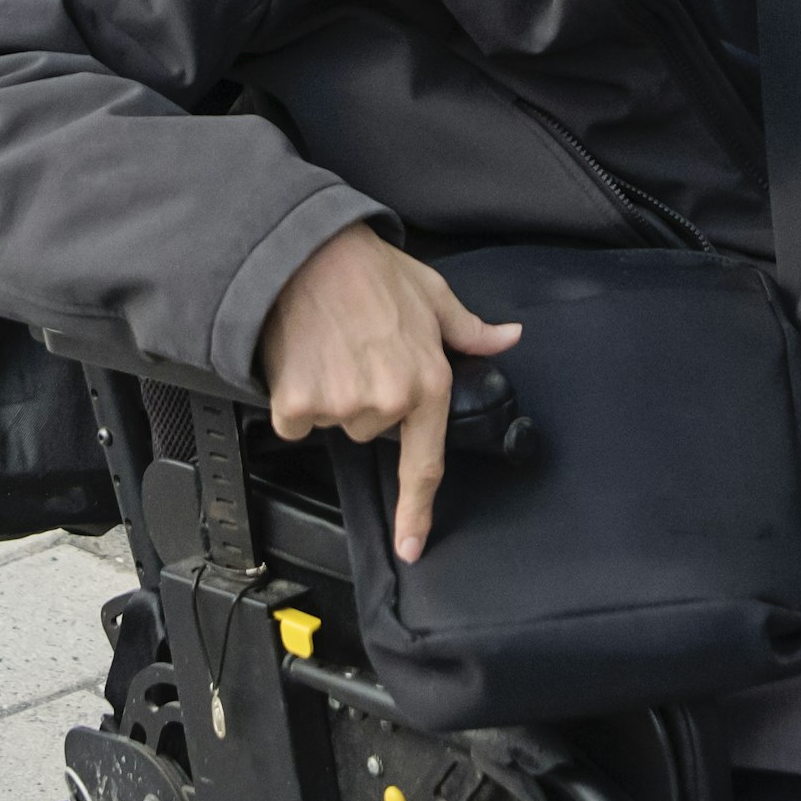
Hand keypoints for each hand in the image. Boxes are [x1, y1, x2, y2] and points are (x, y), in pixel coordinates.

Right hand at [255, 227, 520, 562]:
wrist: (304, 253)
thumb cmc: (369, 271)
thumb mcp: (433, 294)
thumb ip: (470, 330)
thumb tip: (507, 338)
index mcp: (429, 382)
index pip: (426, 463)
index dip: (418, 511)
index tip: (411, 547)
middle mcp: (390, 400)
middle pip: (372, 429)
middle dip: (365, 398)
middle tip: (357, 350)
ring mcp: (345, 404)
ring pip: (335, 421)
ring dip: (330, 395)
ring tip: (330, 346)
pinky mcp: (300, 404)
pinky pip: (297, 421)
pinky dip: (293, 398)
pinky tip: (302, 359)